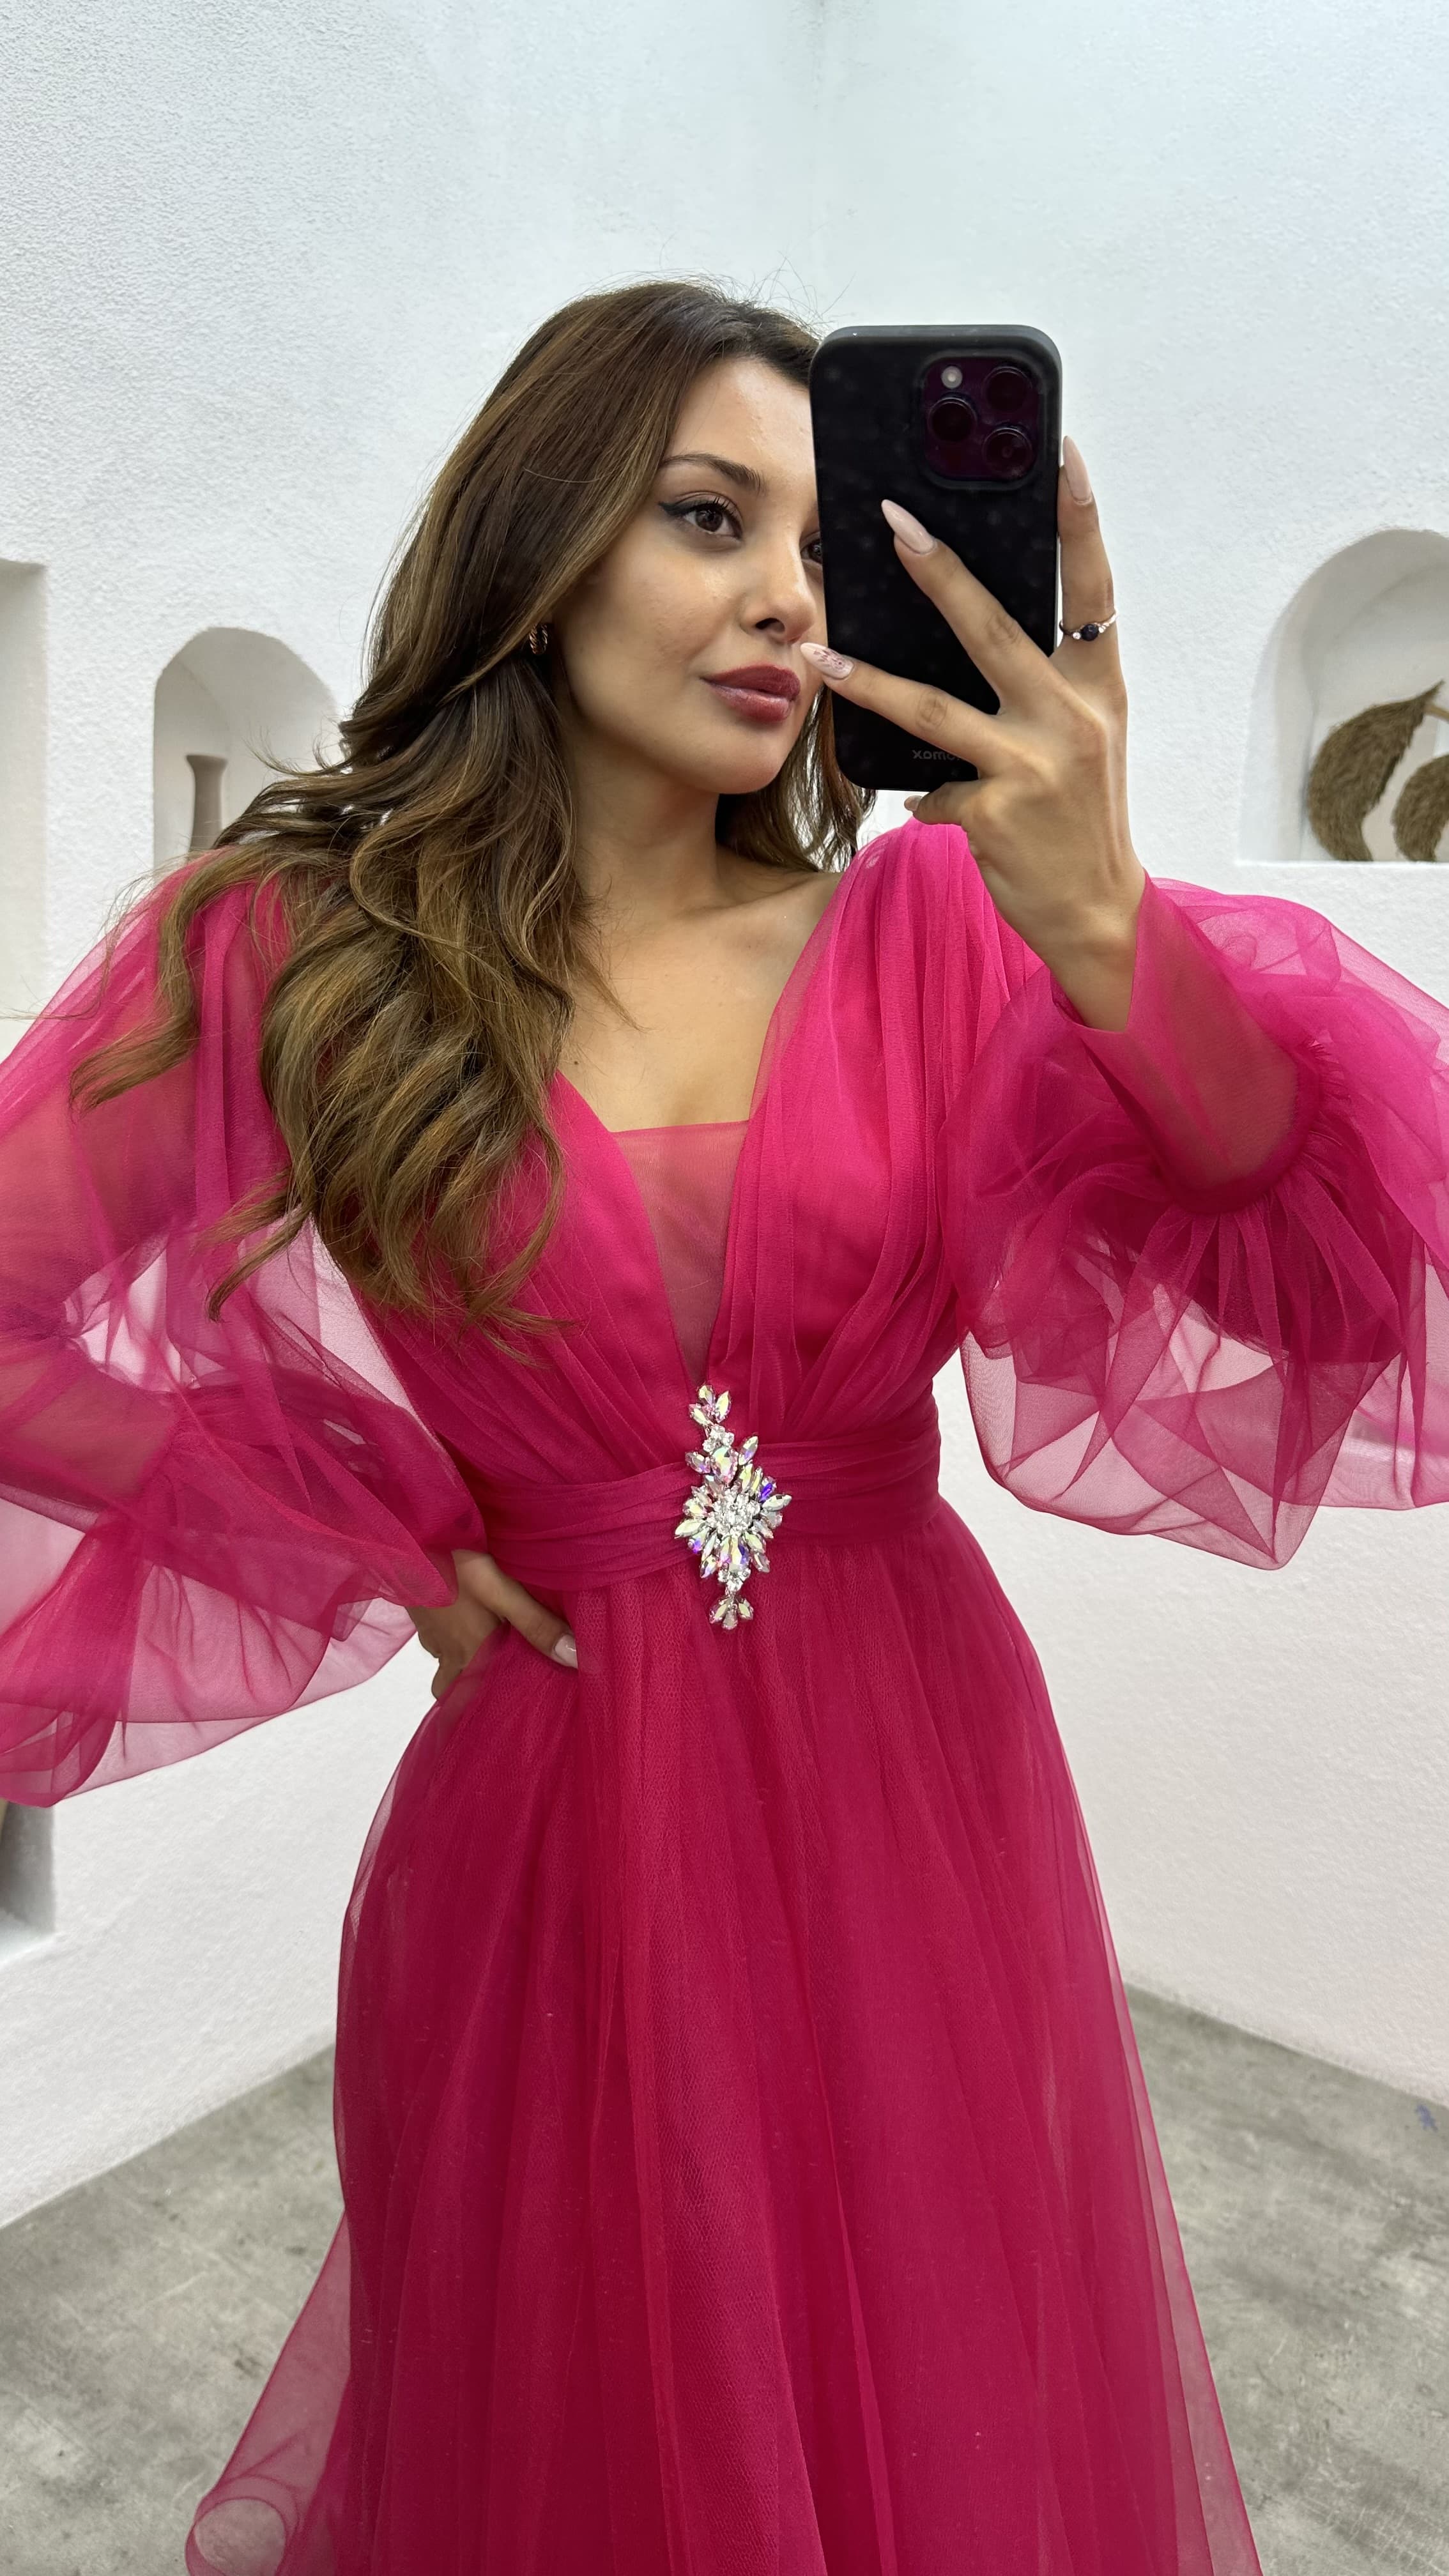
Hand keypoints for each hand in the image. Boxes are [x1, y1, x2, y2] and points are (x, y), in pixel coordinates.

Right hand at [408, 1549, 576, 1699]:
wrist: (405, 1537)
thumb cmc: (454, 1564)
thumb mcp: (502, 1590)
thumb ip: (537, 1624)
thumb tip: (578, 1660)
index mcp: (471, 1653)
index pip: (472, 1701)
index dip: (483, 1712)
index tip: (502, 1721)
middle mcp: (448, 1651)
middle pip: (453, 1690)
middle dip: (469, 1694)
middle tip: (493, 1689)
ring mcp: (431, 1633)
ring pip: (445, 1664)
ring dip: (463, 1665)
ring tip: (488, 1655)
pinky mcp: (421, 1614)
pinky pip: (437, 1640)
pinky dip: (452, 1639)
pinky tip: (467, 1620)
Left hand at [801, 437, 1145, 1029]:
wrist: (1098, 913)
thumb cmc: (1081, 820)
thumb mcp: (1082, 740)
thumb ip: (1040, 687)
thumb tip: (967, 636)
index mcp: (1098, 686)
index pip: (1094, 585)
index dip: (1078, 517)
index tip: (1060, 452)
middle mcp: (1071, 715)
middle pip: (994, 626)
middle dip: (939, 570)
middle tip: (893, 522)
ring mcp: (1032, 764)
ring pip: (933, 707)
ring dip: (869, 680)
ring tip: (819, 655)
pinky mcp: (994, 812)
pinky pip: (931, 789)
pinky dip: (925, 798)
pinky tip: (930, 808)